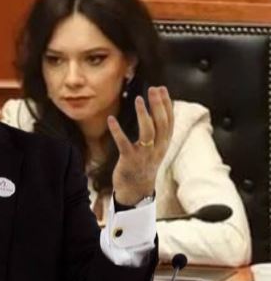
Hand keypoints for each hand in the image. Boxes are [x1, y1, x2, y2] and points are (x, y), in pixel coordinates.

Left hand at [110, 86, 172, 205]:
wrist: (136, 191)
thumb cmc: (143, 165)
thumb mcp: (155, 148)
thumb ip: (157, 132)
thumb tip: (157, 110)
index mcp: (163, 144)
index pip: (169, 121)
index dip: (167, 104)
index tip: (162, 88)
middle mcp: (157, 149)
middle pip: (161, 124)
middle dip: (158, 105)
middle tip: (153, 89)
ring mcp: (144, 155)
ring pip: (148, 133)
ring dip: (143, 115)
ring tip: (138, 99)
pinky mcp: (129, 160)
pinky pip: (124, 144)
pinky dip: (117, 131)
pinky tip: (111, 119)